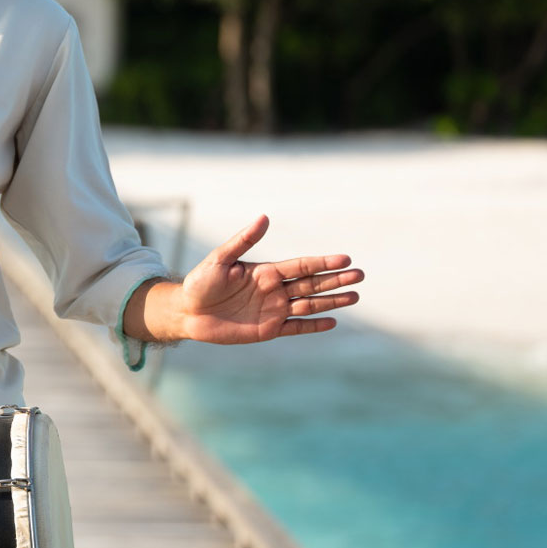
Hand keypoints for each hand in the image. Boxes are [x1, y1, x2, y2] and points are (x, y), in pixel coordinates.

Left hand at [167, 215, 361, 345]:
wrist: (186, 311)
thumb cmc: (200, 282)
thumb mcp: (220, 259)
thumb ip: (243, 241)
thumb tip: (265, 217)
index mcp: (265, 271)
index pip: (301, 265)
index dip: (323, 262)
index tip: (345, 258)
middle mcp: (274, 289)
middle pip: (311, 284)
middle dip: (335, 280)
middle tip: (360, 275)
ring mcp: (273, 310)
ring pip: (309, 304)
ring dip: (332, 301)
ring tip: (355, 296)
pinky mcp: (268, 330)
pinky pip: (295, 327)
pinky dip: (313, 325)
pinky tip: (332, 321)